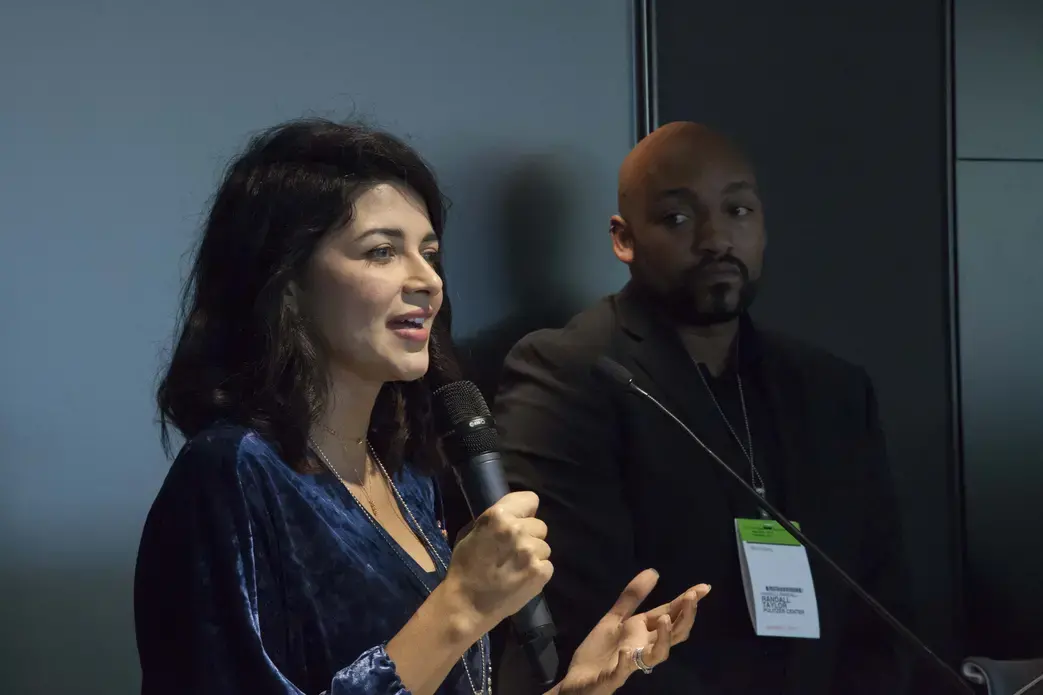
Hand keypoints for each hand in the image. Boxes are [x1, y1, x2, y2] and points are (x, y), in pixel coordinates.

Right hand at [441, 491, 551, 634]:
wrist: (467, 604)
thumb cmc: (464, 567)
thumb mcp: (472, 533)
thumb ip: (495, 521)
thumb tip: (516, 515)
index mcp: (498, 515)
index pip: (531, 499)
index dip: (526, 512)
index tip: (520, 522)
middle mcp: (517, 529)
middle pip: (540, 525)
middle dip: (529, 536)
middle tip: (513, 552)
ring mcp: (531, 551)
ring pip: (544, 547)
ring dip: (534, 556)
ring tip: (515, 568)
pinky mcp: (540, 572)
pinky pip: (547, 565)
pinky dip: (537, 572)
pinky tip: (522, 579)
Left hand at [555, 570, 710, 694]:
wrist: (578, 680)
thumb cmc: (600, 652)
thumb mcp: (616, 619)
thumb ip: (633, 597)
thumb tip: (654, 571)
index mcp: (643, 632)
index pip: (670, 614)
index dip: (686, 601)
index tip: (704, 587)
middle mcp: (643, 647)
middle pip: (672, 633)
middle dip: (684, 616)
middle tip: (692, 596)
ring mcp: (630, 663)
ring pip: (656, 655)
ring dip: (663, 638)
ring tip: (664, 619)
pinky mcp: (612, 676)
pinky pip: (622, 671)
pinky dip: (626, 662)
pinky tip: (627, 651)